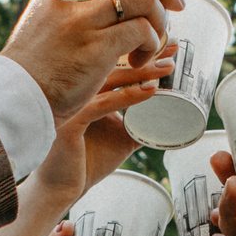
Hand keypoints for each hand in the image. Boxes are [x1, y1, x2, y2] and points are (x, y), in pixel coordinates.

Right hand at [0, 0, 178, 122]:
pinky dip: (151, 47)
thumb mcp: (48, 15)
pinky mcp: (98, 46)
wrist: (17, 95)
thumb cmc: (36, 62)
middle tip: (175, 6)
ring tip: (152, 44)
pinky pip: (143, 33)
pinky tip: (139, 63)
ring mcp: (85, 18)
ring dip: (160, 22)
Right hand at [20, 52, 173, 218]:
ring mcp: (71, 103)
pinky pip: (103, 104)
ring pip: (110, 81)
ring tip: (167, 69)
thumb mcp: (120, 136)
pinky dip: (128, 96)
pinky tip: (150, 91)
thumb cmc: (87, 161)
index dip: (142, 52)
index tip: (168, 45)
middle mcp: (75, 90)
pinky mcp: (70, 121)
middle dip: (146, 56)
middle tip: (174, 49)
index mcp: (84, 89)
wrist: (62, 189)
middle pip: (113, 66)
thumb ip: (138, 122)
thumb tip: (168, 115)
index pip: (115, 64)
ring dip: (141, 72)